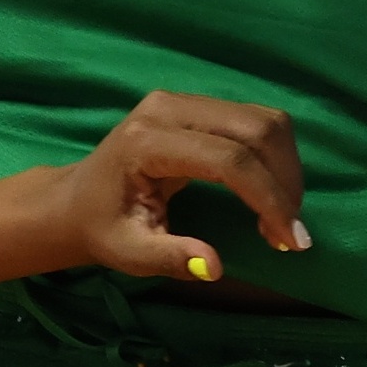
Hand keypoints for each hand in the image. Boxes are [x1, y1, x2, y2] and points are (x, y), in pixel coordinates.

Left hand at [46, 90, 309, 281]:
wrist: (76, 199)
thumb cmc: (101, 227)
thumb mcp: (127, 253)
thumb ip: (169, 258)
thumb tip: (214, 266)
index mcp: (146, 142)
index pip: (228, 159)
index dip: (268, 198)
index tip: (290, 241)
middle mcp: (169, 108)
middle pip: (256, 130)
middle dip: (285, 182)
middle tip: (288, 232)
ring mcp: (187, 100)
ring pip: (266, 120)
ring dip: (287, 169)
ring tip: (282, 214)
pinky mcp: (201, 104)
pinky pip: (257, 120)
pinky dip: (277, 158)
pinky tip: (271, 191)